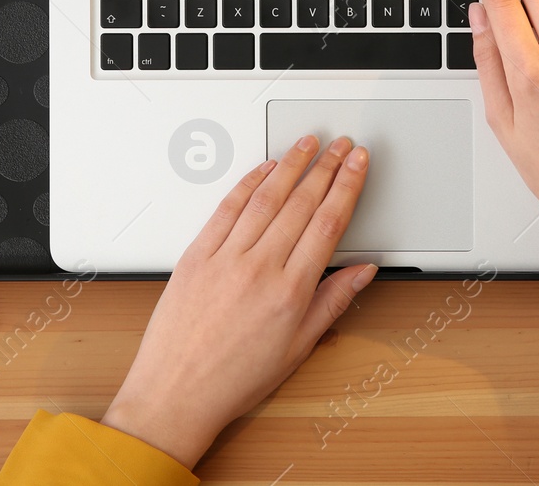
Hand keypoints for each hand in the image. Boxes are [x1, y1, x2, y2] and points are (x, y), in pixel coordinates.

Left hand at [101, 136, 374, 466]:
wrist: (176, 394)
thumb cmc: (233, 379)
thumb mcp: (297, 348)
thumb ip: (333, 302)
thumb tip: (362, 271)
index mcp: (289, 292)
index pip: (328, 223)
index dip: (347, 186)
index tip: (358, 164)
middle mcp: (258, 269)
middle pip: (301, 203)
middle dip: (326, 167)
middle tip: (341, 144)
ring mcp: (225, 259)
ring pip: (265, 198)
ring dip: (291, 165)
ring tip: (307, 143)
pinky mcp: (196, 256)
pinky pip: (226, 209)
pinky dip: (248, 183)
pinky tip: (264, 168)